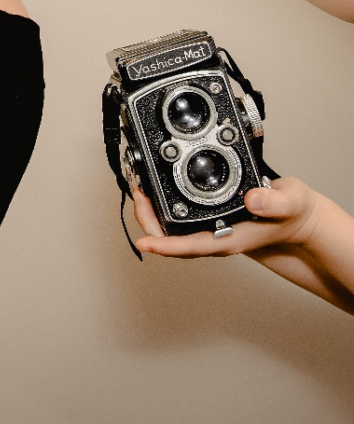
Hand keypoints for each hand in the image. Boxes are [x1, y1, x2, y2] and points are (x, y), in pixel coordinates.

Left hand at [132, 177, 320, 257]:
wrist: (297, 220)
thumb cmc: (293, 214)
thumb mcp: (290, 202)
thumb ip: (275, 202)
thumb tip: (252, 200)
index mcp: (231, 238)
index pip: (192, 246)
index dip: (166, 246)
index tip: (144, 243)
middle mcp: (216, 238)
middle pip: (173, 240)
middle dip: (149, 221)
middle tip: (138, 193)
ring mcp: (210, 232)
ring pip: (172, 232)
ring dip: (152, 214)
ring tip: (140, 189)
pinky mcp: (208, 222)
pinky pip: (178, 221)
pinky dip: (162, 208)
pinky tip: (154, 192)